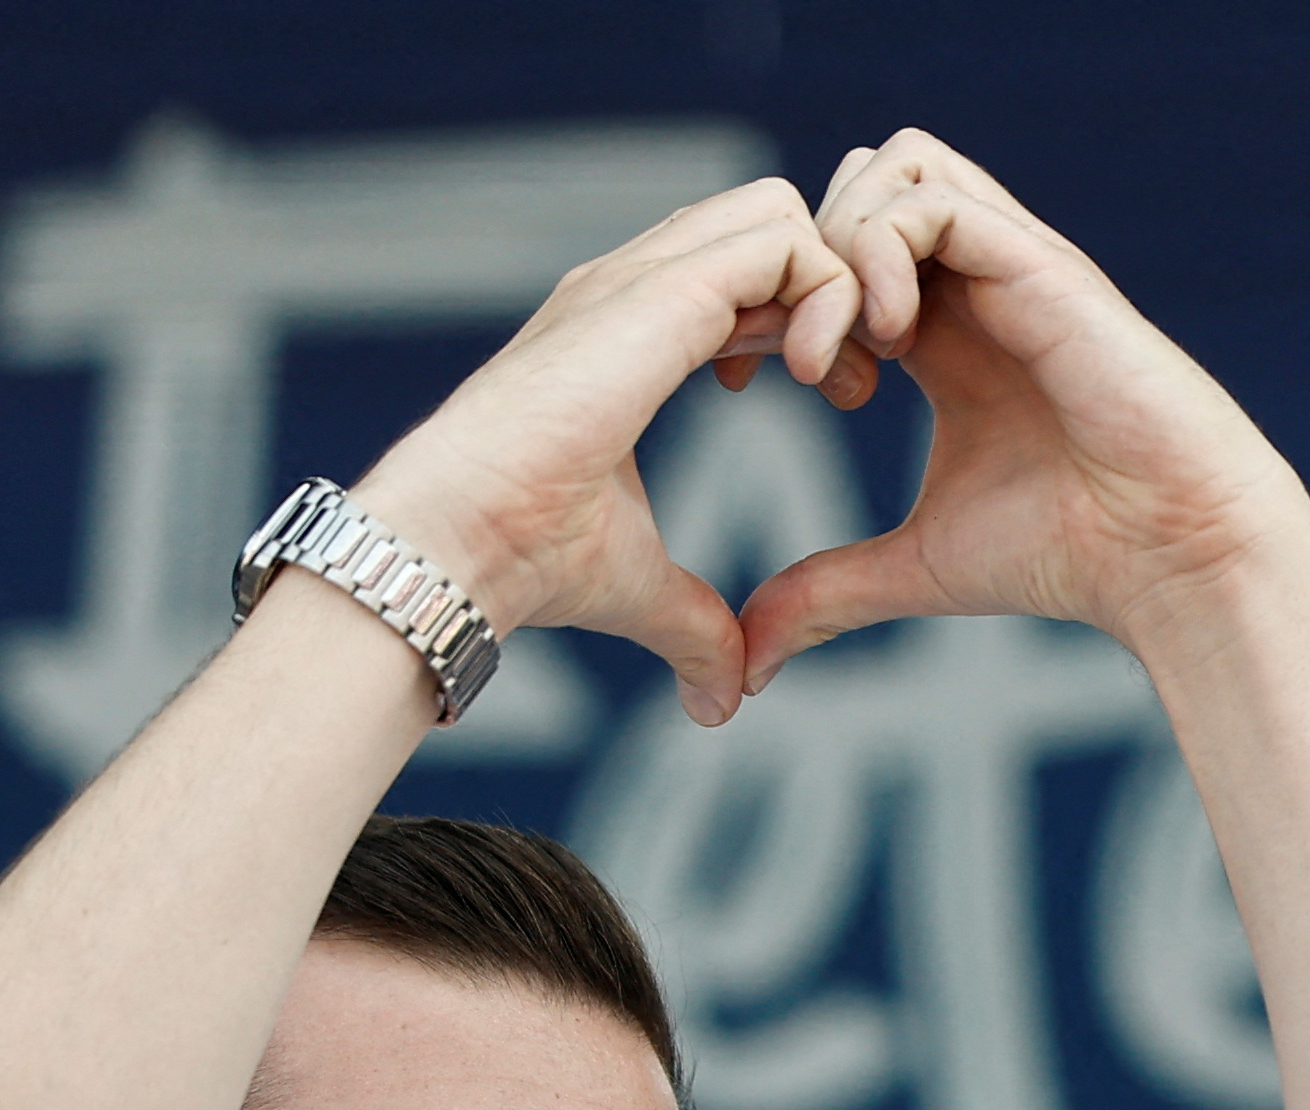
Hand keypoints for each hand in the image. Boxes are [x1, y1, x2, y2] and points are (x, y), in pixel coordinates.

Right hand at [350, 178, 872, 724]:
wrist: (457, 544)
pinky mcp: (659, 293)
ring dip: (837, 281)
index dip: (806, 317)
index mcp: (627, 331)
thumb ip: (692, 625)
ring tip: (843, 377)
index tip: (831, 393)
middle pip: (767, 220)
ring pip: (778, 210)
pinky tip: (818, 377)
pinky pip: (783, 240)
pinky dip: (828, 293)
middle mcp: (631, 286)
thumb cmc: (520, 560)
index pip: (745, 270)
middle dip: (833, 285)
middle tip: (852, 381)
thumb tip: (720, 699)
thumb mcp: (637, 587)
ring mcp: (640, 277)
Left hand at [731, 130, 1309, 691]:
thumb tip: (751, 661)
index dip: (778, 301)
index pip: (837, 252)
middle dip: (801, 259)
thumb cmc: (1066, 554)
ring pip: (894, 164)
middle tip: (801, 363)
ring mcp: (1010, 264)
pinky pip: (931, 200)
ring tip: (846, 354)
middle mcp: (975, 284)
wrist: (1171, 553)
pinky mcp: (1040, 265)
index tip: (756, 386)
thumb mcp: (913, 568)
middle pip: (858, 182)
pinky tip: (891, 345)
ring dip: (839, 247)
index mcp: (942, 332)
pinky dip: (882, 254)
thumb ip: (827, 593)